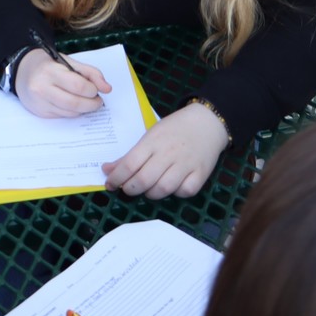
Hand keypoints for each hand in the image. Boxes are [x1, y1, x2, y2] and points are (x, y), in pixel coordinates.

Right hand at [15, 48, 108, 116]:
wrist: (23, 71)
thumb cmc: (49, 65)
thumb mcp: (69, 61)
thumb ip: (91, 73)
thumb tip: (107, 88)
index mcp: (51, 71)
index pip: (78, 85)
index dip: (92, 90)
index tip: (96, 90)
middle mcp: (42, 88)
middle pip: (74, 103)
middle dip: (91, 104)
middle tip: (98, 101)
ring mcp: (39, 102)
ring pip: (69, 113)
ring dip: (84, 109)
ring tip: (88, 102)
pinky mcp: (39, 112)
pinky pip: (62, 116)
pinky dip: (73, 112)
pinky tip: (74, 104)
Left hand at [103, 102, 228, 199]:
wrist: (207, 122)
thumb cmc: (175, 128)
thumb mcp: (150, 135)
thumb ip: (130, 155)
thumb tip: (107, 170)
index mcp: (153, 141)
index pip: (129, 164)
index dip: (116, 177)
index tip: (110, 183)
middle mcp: (169, 153)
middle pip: (144, 180)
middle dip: (131, 189)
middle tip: (128, 188)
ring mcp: (186, 164)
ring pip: (163, 189)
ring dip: (151, 193)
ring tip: (150, 188)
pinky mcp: (200, 173)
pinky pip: (185, 191)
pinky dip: (177, 192)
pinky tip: (173, 185)